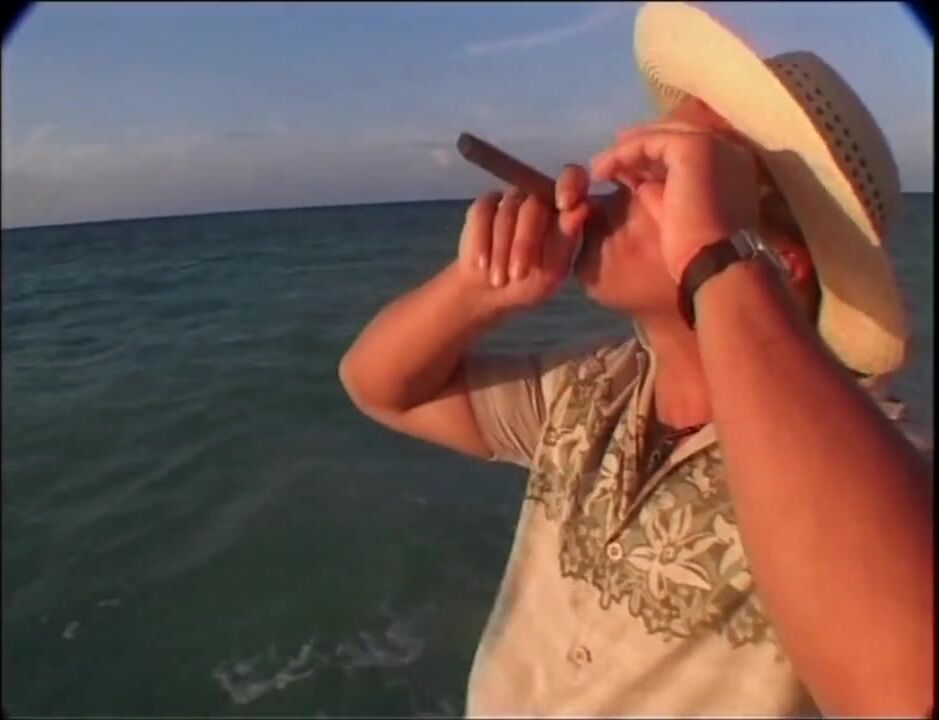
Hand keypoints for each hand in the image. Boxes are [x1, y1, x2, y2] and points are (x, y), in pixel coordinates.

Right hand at [457, 164, 590, 311]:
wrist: (491, 291)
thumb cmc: (530, 282)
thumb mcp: (553, 271)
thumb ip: (566, 240)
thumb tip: (580, 208)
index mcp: (564, 209)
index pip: (573, 178)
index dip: (570, 184)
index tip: (566, 204)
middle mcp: (538, 198)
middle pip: (534, 204)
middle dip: (525, 242)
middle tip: (519, 274)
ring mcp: (510, 200)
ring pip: (507, 211)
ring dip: (502, 250)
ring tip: (500, 279)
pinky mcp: (484, 205)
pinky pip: (482, 213)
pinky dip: (481, 242)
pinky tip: (483, 264)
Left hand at [591, 122, 760, 282]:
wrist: (713, 262)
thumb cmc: (698, 250)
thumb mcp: (676, 213)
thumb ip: (663, 192)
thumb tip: (642, 184)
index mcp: (730, 163)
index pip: (686, 145)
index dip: (653, 153)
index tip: (624, 168)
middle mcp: (726, 146)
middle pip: (673, 132)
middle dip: (638, 145)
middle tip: (607, 160)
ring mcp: (711, 144)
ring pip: (659, 134)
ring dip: (625, 149)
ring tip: (598, 168)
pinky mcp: (692, 147)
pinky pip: (649, 142)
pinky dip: (621, 154)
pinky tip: (601, 172)